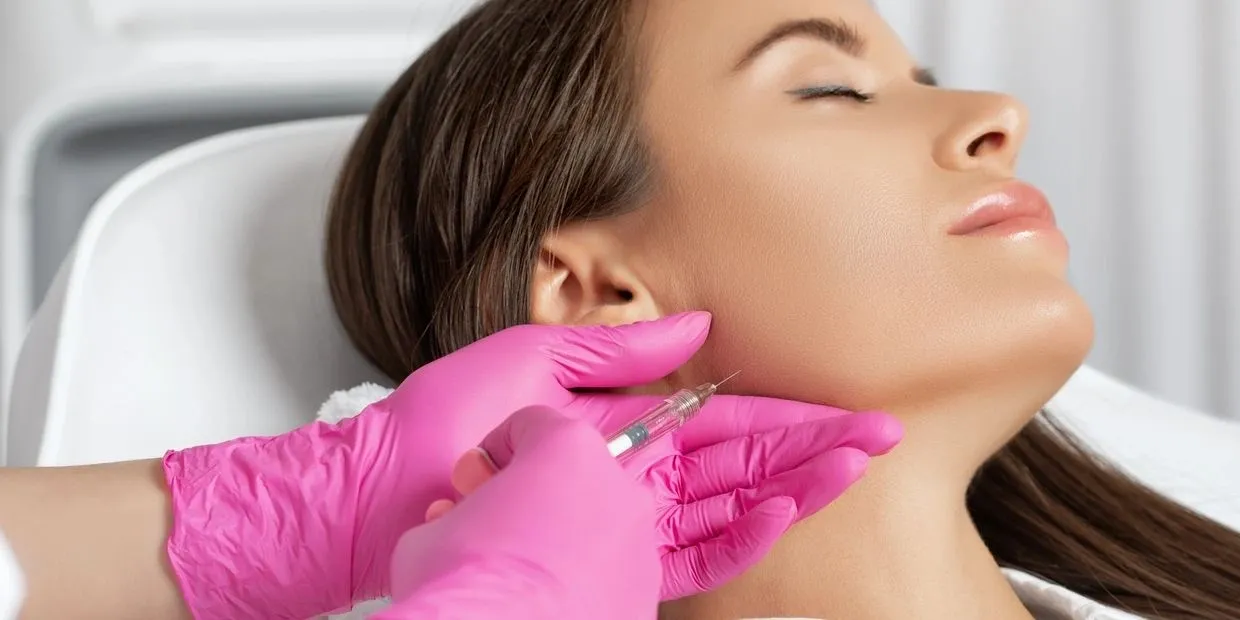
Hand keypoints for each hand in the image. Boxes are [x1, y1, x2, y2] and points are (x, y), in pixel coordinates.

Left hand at [162, 312, 900, 617]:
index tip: (842, 406)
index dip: (785, 413)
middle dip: (811, 450)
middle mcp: (631, 473)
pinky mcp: (607, 560)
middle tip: (880, 439)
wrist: (375, 491)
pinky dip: (739, 535)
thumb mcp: (526, 360)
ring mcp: (623, 520)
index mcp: (618, 420)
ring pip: (728, 507)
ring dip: (793, 490)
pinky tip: (782, 514)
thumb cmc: (437, 424)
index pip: (721, 418)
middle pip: (740, 463)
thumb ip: (614, 352)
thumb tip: (695, 328)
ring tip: (852, 470)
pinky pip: (688, 553)